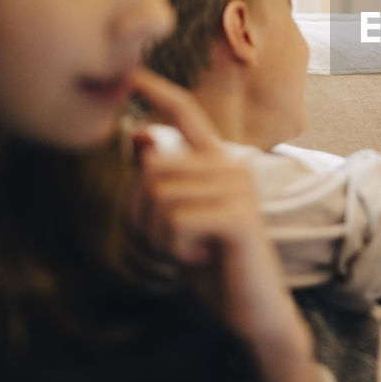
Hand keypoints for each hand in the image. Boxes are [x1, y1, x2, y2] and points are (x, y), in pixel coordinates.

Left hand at [128, 67, 305, 349]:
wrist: (250, 309)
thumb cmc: (212, 264)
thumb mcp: (175, 221)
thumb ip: (161, 182)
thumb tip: (139, 136)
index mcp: (216, 162)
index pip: (186, 114)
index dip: (157, 91)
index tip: (130, 72)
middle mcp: (231, 165)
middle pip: (152, 169)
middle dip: (143, 214)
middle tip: (172, 241)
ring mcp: (238, 187)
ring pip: (160, 197)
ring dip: (160, 235)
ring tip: (189, 249)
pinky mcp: (239, 215)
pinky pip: (177, 221)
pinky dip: (176, 247)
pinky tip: (200, 257)